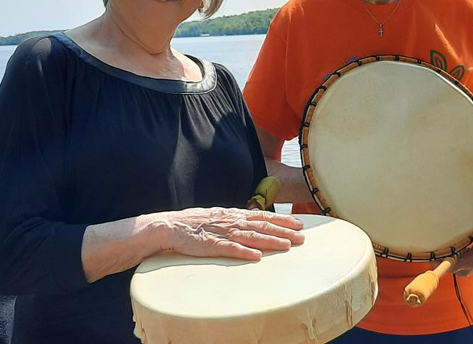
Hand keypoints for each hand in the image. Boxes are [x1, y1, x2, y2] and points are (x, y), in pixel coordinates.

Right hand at [158, 207, 304, 260]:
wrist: (170, 226)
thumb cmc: (195, 224)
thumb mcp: (220, 218)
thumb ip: (237, 221)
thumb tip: (255, 224)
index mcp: (234, 215)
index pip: (263, 216)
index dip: (282, 219)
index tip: (299, 223)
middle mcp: (232, 222)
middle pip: (263, 226)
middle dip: (284, 231)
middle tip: (302, 237)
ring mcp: (222, 233)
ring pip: (251, 237)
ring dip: (271, 241)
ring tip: (287, 246)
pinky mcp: (211, 245)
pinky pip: (230, 249)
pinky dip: (244, 253)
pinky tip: (257, 257)